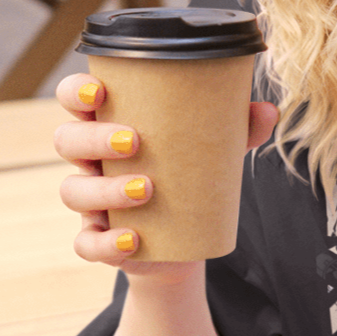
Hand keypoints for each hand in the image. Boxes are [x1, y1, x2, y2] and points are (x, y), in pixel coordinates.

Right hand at [53, 72, 277, 276]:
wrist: (189, 240)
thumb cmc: (193, 178)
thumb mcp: (216, 151)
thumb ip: (239, 128)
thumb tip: (269, 110)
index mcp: (109, 127)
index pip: (76, 100)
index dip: (76, 92)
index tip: (99, 91)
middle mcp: (91, 162)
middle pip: (67, 140)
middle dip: (93, 138)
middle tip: (134, 141)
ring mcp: (91, 203)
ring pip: (72, 191)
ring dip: (104, 189)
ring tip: (146, 189)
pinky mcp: (100, 240)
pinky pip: (86, 244)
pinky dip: (104, 244)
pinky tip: (131, 240)